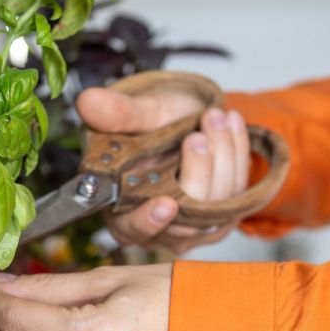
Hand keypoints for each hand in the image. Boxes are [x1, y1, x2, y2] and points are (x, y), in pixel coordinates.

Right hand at [76, 87, 250, 252]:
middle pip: (185, 217)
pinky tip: (231, 124)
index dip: (148, 221)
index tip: (166, 203)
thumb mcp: (136, 114)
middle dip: (198, 170)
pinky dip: (237, 152)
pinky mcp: (225, 215)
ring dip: (222, 155)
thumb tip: (88, 101)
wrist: (186, 119)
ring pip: (218, 203)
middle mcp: (160, 227)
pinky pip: (240, 190)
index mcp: (123, 210)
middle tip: (198, 133)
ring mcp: (195, 225)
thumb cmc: (154, 123)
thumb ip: (117, 113)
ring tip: (215, 117)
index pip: (133, 229)